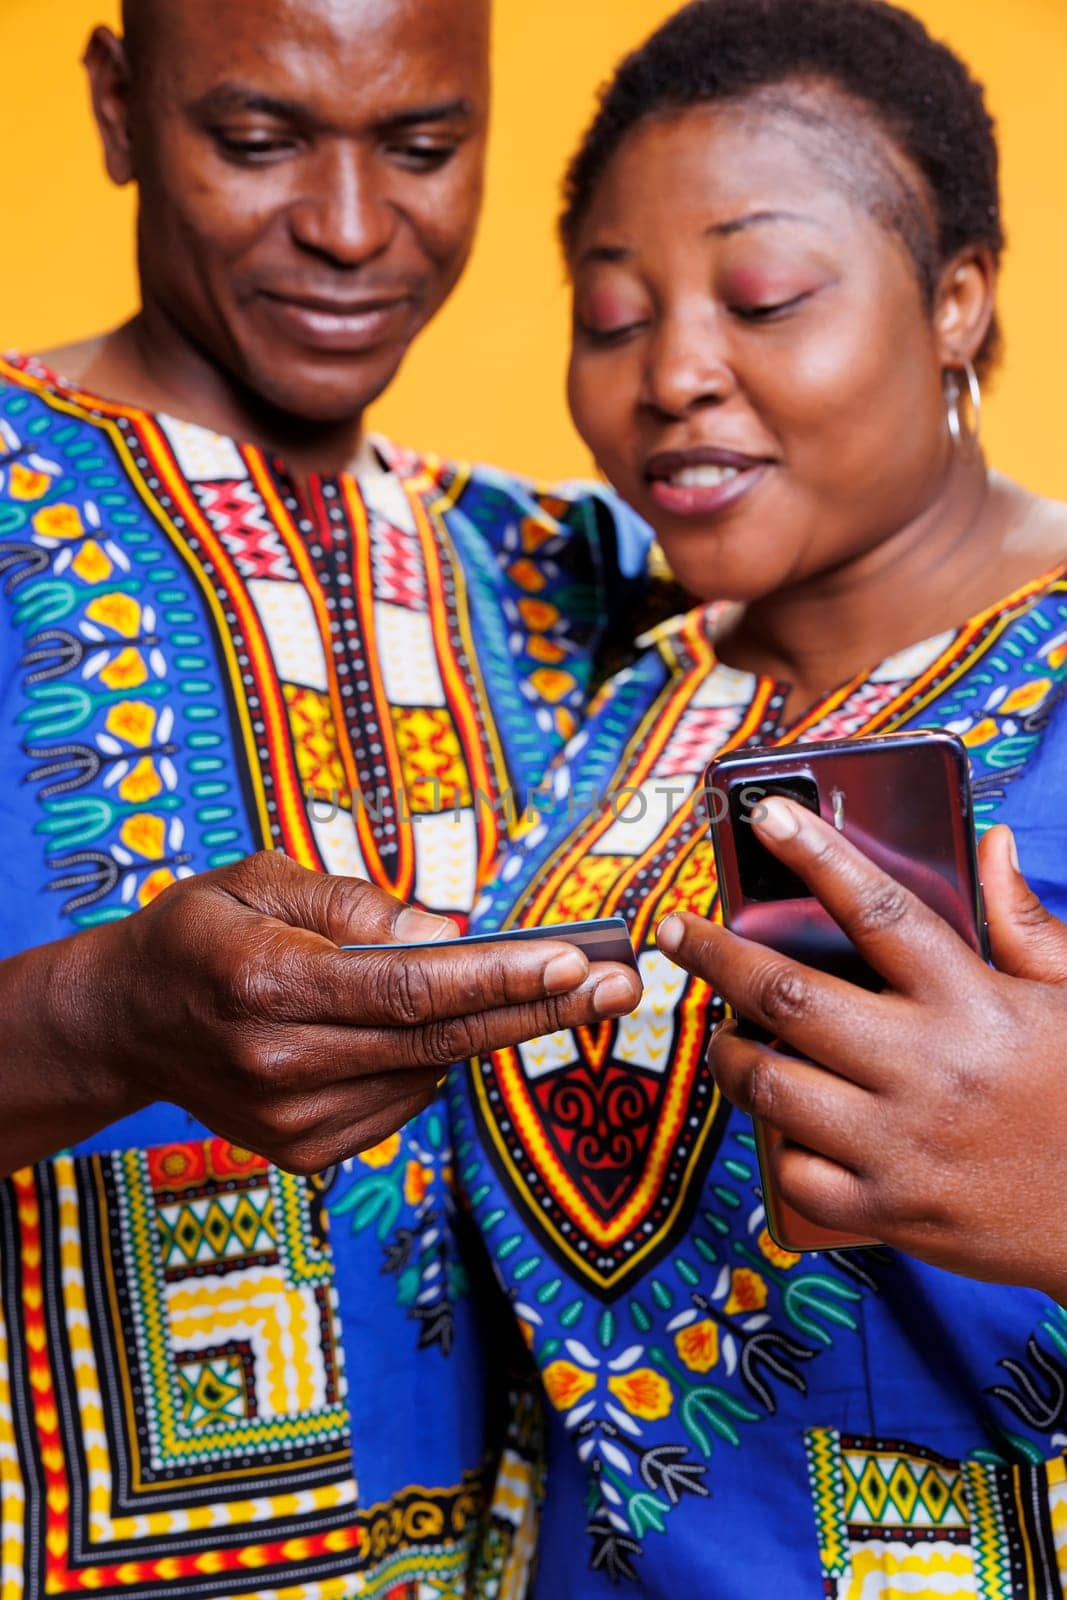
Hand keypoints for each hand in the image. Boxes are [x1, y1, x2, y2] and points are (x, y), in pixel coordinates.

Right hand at [14, 852, 641, 1176]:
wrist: (128, 1021)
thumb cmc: (203, 931)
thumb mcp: (264, 878)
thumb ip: (357, 904)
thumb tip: (451, 939)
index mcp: (263, 984)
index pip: (406, 988)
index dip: (498, 979)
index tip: (574, 963)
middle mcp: (277, 1063)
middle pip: (436, 1042)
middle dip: (537, 1012)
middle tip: (618, 985)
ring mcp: (291, 1122)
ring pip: (428, 1073)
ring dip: (483, 1029)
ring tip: (528, 986)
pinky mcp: (304, 1153)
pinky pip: (404, 1100)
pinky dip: (430, 1058)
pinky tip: (420, 1024)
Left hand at [656, 799, 1066, 1297]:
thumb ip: (1024, 924)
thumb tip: (992, 846)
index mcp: (972, 1001)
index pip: (878, 909)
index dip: (816, 854)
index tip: (766, 814)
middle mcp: (928, 1067)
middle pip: (788, 995)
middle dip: (714, 954)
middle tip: (675, 931)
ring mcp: (901, 1144)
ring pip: (771, 1085)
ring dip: (729, 1053)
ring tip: (723, 1033)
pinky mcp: (887, 1211)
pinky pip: (792, 1170)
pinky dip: (776, 1143)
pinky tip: (783, 1121)